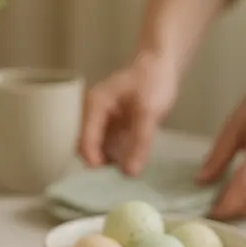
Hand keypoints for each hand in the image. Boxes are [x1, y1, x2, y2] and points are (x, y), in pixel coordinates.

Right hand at [78, 53, 180, 174]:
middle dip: (99, 165)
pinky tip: (130, 166)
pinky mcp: (111, 128)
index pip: (84, 139)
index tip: (107, 178)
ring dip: (109, 164)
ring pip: (98, 150)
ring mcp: (100, 122)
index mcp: (94, 106)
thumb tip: (129, 173)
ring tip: (124, 177)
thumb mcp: (149, 111)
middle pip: (86, 147)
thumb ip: (139, 142)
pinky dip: (117, 158)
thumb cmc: (152, 81)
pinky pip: (109, 148)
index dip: (93, 161)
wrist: (161, 65)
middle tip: (117, 181)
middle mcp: (92, 115)